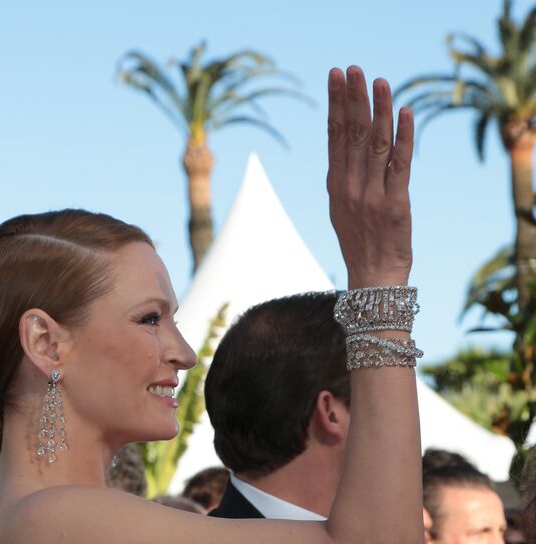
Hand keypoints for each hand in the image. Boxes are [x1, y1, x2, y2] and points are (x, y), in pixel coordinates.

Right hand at [327, 66, 412, 288]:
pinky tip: (405, 113)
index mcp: (336, 187)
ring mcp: (372, 195)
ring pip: (376, 144)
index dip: (336, 105)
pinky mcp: (395, 204)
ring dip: (379, 110)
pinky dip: (403, 137)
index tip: (336, 78)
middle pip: (352, 135)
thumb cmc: (360, 244)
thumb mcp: (341, 210)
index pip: (335, 137)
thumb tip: (344, 149)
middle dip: (353, 98)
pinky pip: (400, 164)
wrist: (373, 278)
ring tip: (381, 82)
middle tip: (353, 69)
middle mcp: (351, 188)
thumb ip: (344, 180)